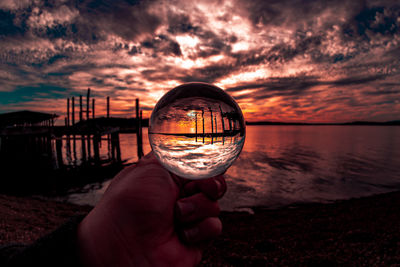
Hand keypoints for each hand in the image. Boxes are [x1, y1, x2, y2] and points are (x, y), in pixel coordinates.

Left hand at [77, 152, 226, 266]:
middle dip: (208, 184)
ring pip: (214, 204)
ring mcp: (188, 217)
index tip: (206, 166)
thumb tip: (201, 152)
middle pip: (213, 183)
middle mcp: (179, 195)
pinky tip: (182, 234)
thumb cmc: (130, 204)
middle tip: (191, 189)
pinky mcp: (195, 238)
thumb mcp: (153, 167)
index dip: (207, 165)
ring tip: (176, 216)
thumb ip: (180, 156)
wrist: (125, 245)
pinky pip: (214, 227)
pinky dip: (200, 229)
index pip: (199, 165)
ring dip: (197, 208)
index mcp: (168, 176)